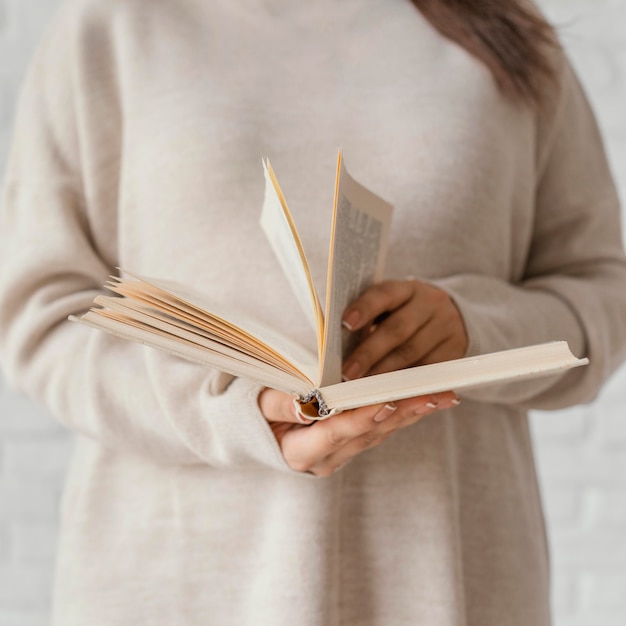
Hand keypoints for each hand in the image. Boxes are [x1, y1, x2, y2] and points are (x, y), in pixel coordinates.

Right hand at [259, 387, 458, 476]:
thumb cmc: (252, 412)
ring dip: (412, 412)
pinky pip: (380, 429)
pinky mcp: (351, 444)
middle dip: (404, 411)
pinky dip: (403, 412)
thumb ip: (280, 405)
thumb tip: (307, 404)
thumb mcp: (257, 405)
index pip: (337, 432)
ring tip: (442, 395)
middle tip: (435, 395)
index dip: (363, 416)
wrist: (252, 431)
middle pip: (369, 433)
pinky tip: (426, 400)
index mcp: (299, 452)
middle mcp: (325, 459)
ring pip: (381, 432)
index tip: (389, 400)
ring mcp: (340, 454)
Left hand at [341, 279, 467, 379]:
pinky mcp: (456, 349)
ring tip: (362, 387)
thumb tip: (337, 347)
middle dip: (369, 353)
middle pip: (397, 329)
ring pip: (412, 353)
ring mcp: (446, 326)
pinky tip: (388, 392)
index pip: (384, 294)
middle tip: (348, 373)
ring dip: (384, 373)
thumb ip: (369, 320)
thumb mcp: (390, 308)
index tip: (345, 324)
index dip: (365, 308)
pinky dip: (406, 383)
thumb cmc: (404, 315)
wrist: (450, 317)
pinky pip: (428, 370)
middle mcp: (430, 303)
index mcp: (407, 289)